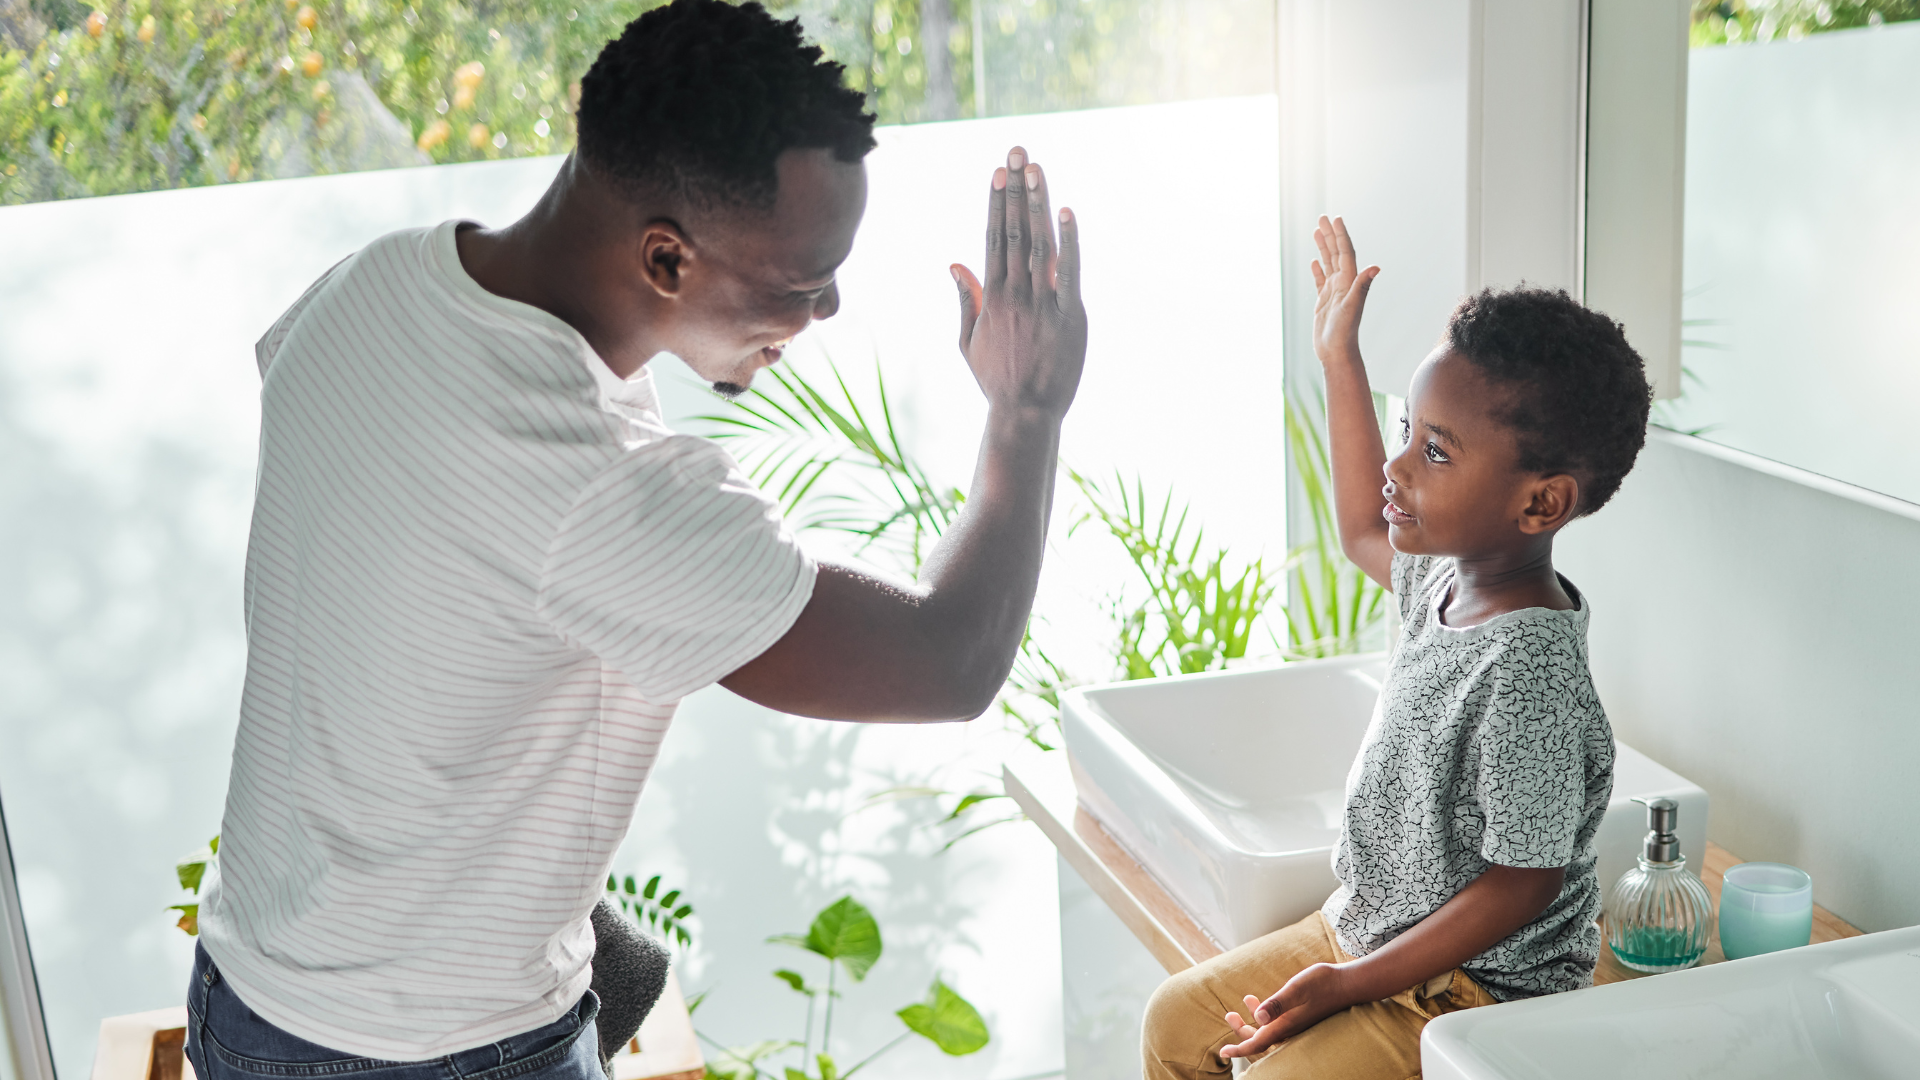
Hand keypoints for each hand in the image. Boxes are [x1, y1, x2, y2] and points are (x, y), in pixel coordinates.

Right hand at [951, 146, 1087, 417]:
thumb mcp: (968, 341)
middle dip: (1015, 189)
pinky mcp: (1069, 316)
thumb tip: (955, 263)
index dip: (996, 203)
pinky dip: (1069, 242)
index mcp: (991, 298)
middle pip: (1014, 231)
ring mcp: (1042, 304)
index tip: (997, 172)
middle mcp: (1014, 294)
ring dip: (1037, 204)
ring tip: (1036, 169)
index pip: (993, 239)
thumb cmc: (996, 380)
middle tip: (1017, 152)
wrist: (1024, 413)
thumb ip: (965, 299)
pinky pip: (1069, 272)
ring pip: (1039, 244)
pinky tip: (1067, 212)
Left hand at [1219, 962, 1359, 1059]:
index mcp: (1285, 1025)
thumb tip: (1258, 1016)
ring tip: (1246, 999)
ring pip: (1268, 1031)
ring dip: (1253, 1020)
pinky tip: (1264, 1002)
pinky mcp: (1300, 1019)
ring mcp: (1296, 1025)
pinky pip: (1277, 1025)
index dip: (1238, 1049)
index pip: (1257, 1044)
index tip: (1223, 1052)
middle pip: (1259, 1039)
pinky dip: (1265, 1016)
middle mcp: (1289, 1029)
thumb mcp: (1296, 989)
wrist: (1347, 984)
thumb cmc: (1322, 983)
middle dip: (1241, 1030)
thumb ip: (1277, 1003)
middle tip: (1229, 1015)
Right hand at [1310, 215, 1380, 366]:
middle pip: (1336, 253)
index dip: (1341, 236)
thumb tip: (1376, 266)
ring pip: (1328, 263)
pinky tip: (1314, 261)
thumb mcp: (1352, 307)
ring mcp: (1333, 292)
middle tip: (1322, 218)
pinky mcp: (1324, 302)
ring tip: (1316, 231)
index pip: (1345, 253)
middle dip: (1329, 235)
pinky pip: (1320, 280)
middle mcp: (1343, 284)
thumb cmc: (1344, 332)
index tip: (1336, 219)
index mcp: (1349, 281)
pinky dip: (1318, 269)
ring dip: (1323, 247)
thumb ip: (1362, 286)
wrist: (1337, 352)